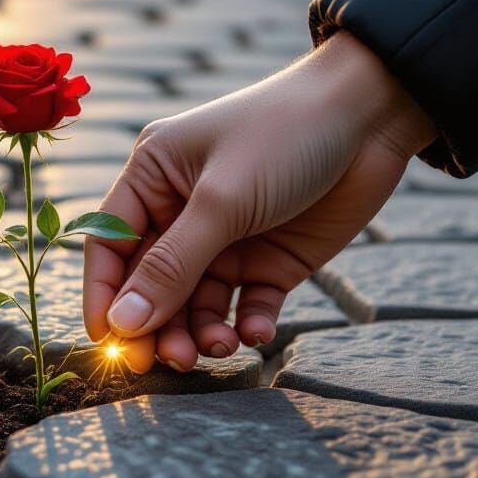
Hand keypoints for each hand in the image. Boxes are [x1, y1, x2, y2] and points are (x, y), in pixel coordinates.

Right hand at [83, 32, 436, 372]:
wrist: (372, 116)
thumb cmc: (284, 134)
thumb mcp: (222, 200)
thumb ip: (172, 265)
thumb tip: (122, 324)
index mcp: (153, 178)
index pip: (110, 246)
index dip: (105, 297)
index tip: (113, 345)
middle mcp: (182, 210)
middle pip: (151, 283)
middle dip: (156, 323)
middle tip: (167, 361)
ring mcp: (227, 238)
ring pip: (196, 302)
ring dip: (200, 330)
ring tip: (218, 347)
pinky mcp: (270, 258)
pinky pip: (246, 303)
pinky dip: (246, 323)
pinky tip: (253, 331)